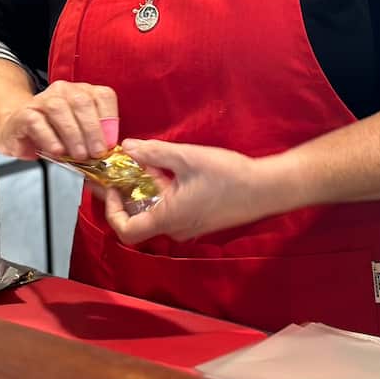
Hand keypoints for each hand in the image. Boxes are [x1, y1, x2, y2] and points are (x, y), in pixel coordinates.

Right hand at [0, 79, 116, 160]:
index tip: (111, 142)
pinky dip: (50, 138)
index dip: (110, 119)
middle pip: (82, 102)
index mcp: (83, 92)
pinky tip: (57, 151)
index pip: (102, 96)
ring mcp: (43, 100)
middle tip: (96, 153)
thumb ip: (95, 139)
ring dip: (73, 134)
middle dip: (92, 130)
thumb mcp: (80, 136)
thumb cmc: (54, 134)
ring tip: (79, 155)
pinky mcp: (25, 113)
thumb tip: (109, 151)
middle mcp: (64, 91)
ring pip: (60, 109)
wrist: (20, 130)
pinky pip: (38, 122)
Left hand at [103, 139, 291, 245]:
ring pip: (156, 213)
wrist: (268, 189)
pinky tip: (170, 170)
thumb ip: (153, 152)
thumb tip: (126, 147)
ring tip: (149, 163)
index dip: (111, 211)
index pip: (126, 231)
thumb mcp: (187, 157)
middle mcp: (176, 229)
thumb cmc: (229, 175)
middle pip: (139, 219)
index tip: (112, 187)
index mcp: (169, 218)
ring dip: (147, 190)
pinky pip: (171, 211)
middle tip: (124, 168)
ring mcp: (189, 227)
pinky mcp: (200, 221)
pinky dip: (163, 193)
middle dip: (128, 193)